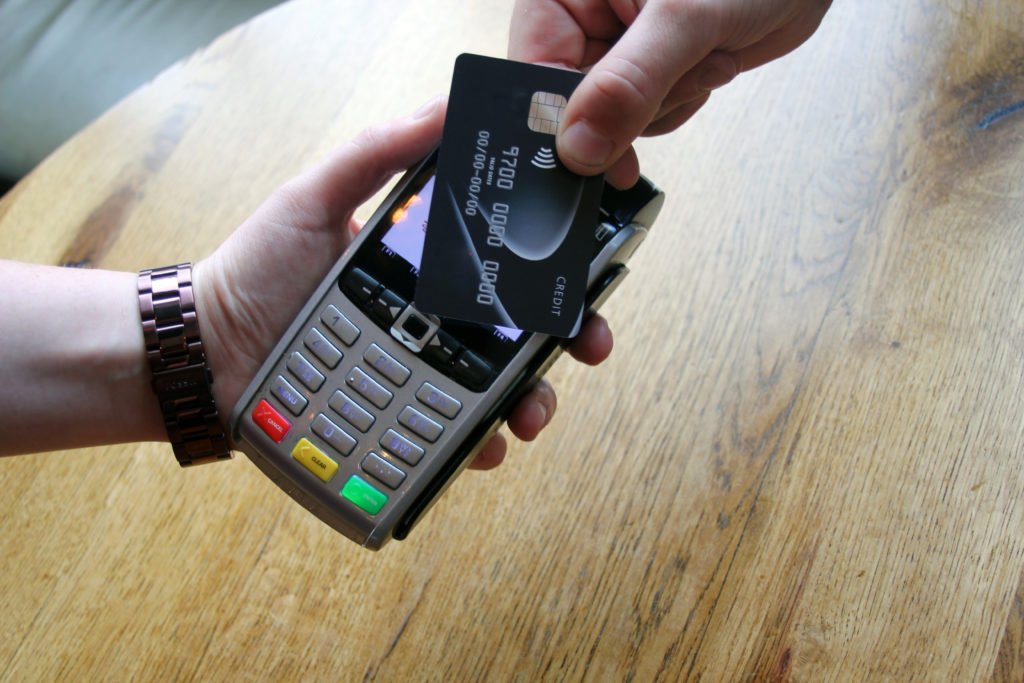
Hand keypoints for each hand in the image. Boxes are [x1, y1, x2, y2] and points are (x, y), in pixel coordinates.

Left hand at [194, 98, 612, 469]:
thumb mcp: (315, 197)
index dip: (556, 274)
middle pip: (518, 335)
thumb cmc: (258, 268)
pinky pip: (448, 440)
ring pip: (496, 393)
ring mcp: (417, 377)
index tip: (590, 276)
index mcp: (426, 270)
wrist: (206, 348)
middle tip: (587, 348)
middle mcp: (432, 324)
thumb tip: (443, 104)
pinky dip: (474, 447)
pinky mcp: (396, 425)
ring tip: (530, 413)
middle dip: (564, 344)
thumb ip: (376, 153)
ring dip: (531, 403)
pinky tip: (483, 446)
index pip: (506, 270)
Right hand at [509, 0, 831, 185]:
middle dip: (630, 105)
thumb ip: (628, 84)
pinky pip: (645, 114)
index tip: (591, 151)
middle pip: (573, 100)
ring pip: (613, 116)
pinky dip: (681, 100)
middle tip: (676, 75)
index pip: (535, 68)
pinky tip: (707, 62)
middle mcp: (585, 15)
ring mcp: (617, 44)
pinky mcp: (649, 65)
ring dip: (665, 102)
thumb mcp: (684, 19)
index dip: (561, 116)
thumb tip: (580, 147)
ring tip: (704, 55)